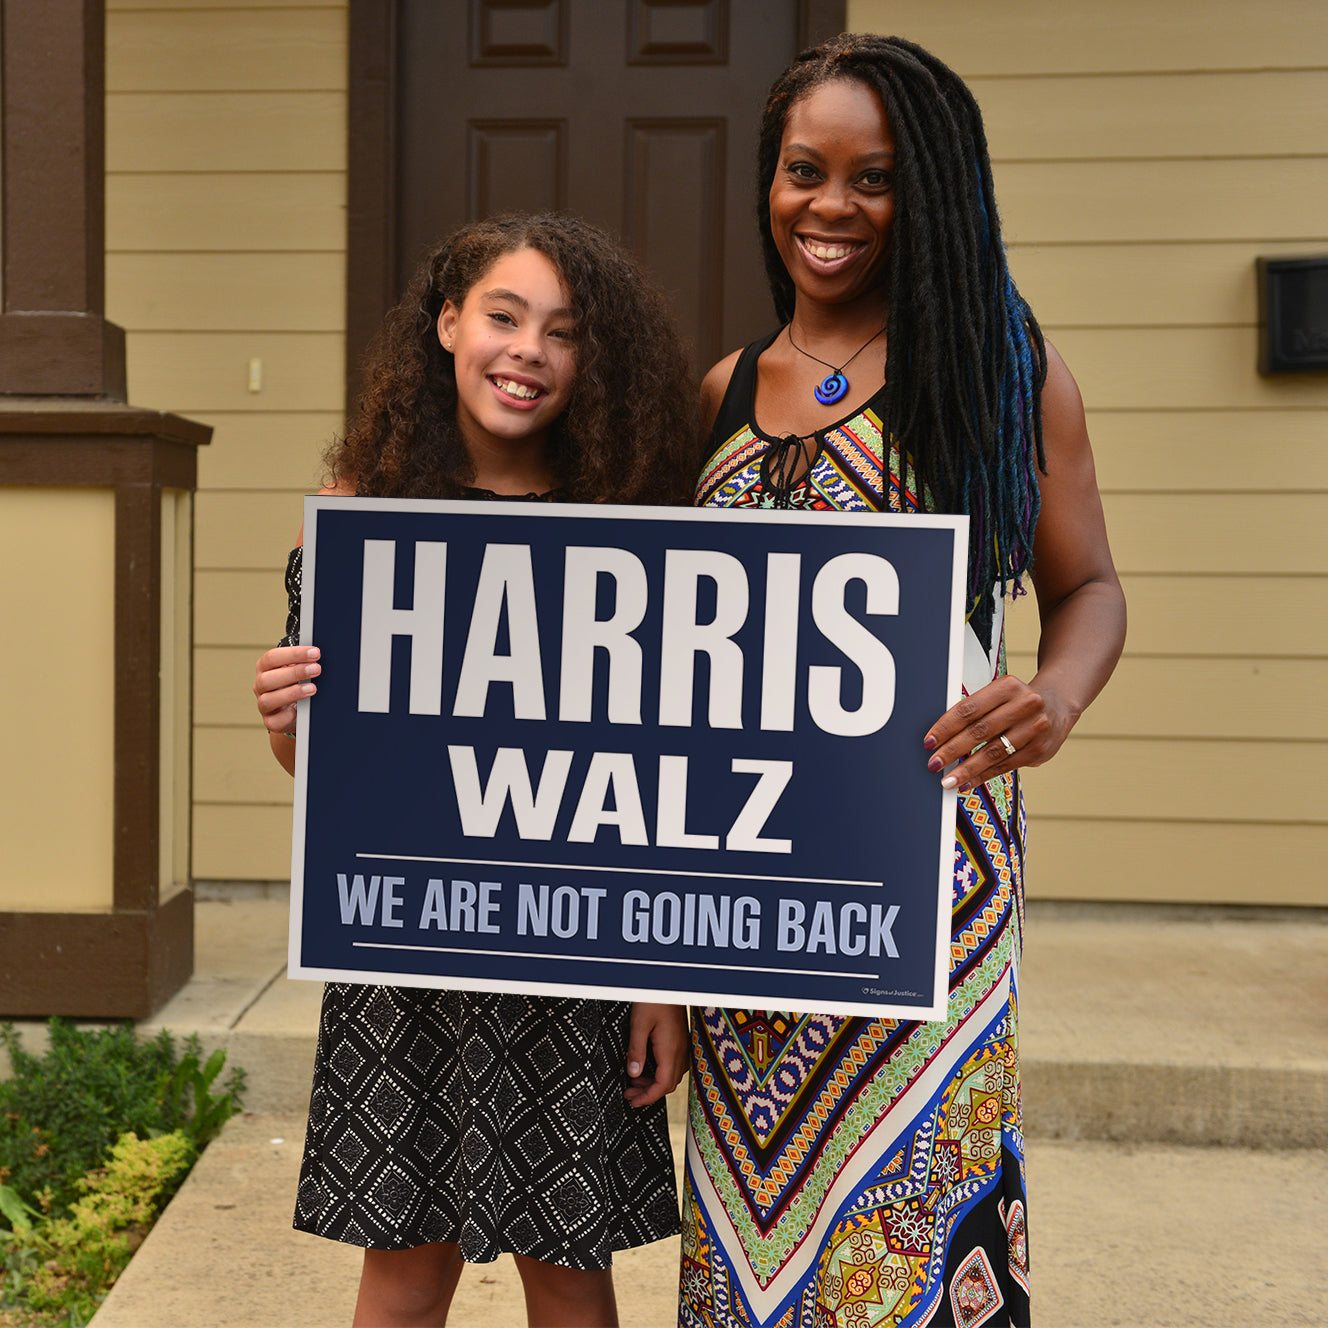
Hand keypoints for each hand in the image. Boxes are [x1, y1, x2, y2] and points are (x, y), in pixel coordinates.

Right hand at [253, 645, 320, 737]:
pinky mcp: (270, 721)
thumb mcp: (298, 671)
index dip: (294, 654)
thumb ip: (304, 662)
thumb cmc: (297, 684)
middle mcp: (261, 685)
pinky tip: (301, 708)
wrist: (295, 711)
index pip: (272, 657)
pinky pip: (275, 720)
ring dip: (293, 693)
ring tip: (312, 688)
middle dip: (295, 672)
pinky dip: (289, 714)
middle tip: (317, 669)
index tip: (315, 653)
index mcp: (265, 668)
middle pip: (267, 678)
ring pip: (267, 700)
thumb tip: (318, 655)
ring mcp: (263, 704)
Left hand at [624, 1003, 688, 1107]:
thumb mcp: (639, 1024)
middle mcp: (680, 1051)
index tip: (633, 1101)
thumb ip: (636, 1050)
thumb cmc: (654, 1000)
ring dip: (654, 1083)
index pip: (662, 1085)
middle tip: (629, 1094)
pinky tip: (648, 1067)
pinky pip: (674, 1065)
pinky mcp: (681, 1040)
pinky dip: (661, 1073)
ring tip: (634, 1081)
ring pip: (672, 1076)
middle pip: (668, 1084)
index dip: (647, 1097)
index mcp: (670, 1050)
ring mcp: (683, 1046)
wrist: (669, 984)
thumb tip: (633, 1073)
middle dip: (648, 1093)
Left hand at [923, 674, 1074, 794]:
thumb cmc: (1017, 699)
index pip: (969, 709)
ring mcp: (1035, 729)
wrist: (1057, 703)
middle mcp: (1025, 705)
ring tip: (948, 780)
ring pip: (993, 752)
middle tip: (934, 763)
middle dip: (952, 750)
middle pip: (980, 731)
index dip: (946, 727)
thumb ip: (975, 710)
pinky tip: (968, 782)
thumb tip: (942, 737)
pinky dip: (984, 776)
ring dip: (967, 769)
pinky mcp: (1040, 750)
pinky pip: (1005, 765)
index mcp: (1008, 686)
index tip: (929, 742)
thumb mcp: (998, 694)